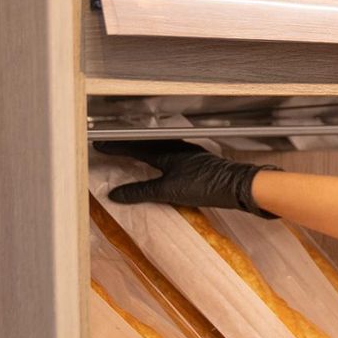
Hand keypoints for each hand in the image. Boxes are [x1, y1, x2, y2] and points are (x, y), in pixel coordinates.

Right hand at [96, 140, 278, 217]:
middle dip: (127, 144)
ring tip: (130, 150)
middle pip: (146, 143)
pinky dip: (158, 153)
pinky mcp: (198, 160)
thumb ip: (141, 192)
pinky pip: (170, 151)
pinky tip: (161, 161)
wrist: (238, 186)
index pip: (134, 147)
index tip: (100, 145)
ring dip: (143, 147)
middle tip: (111, 145)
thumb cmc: (204, 185)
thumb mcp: (167, 191)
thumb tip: (114, 195)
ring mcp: (189, 153)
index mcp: (166, 152)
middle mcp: (176, 147)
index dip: (116, 147)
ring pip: (159, 146)